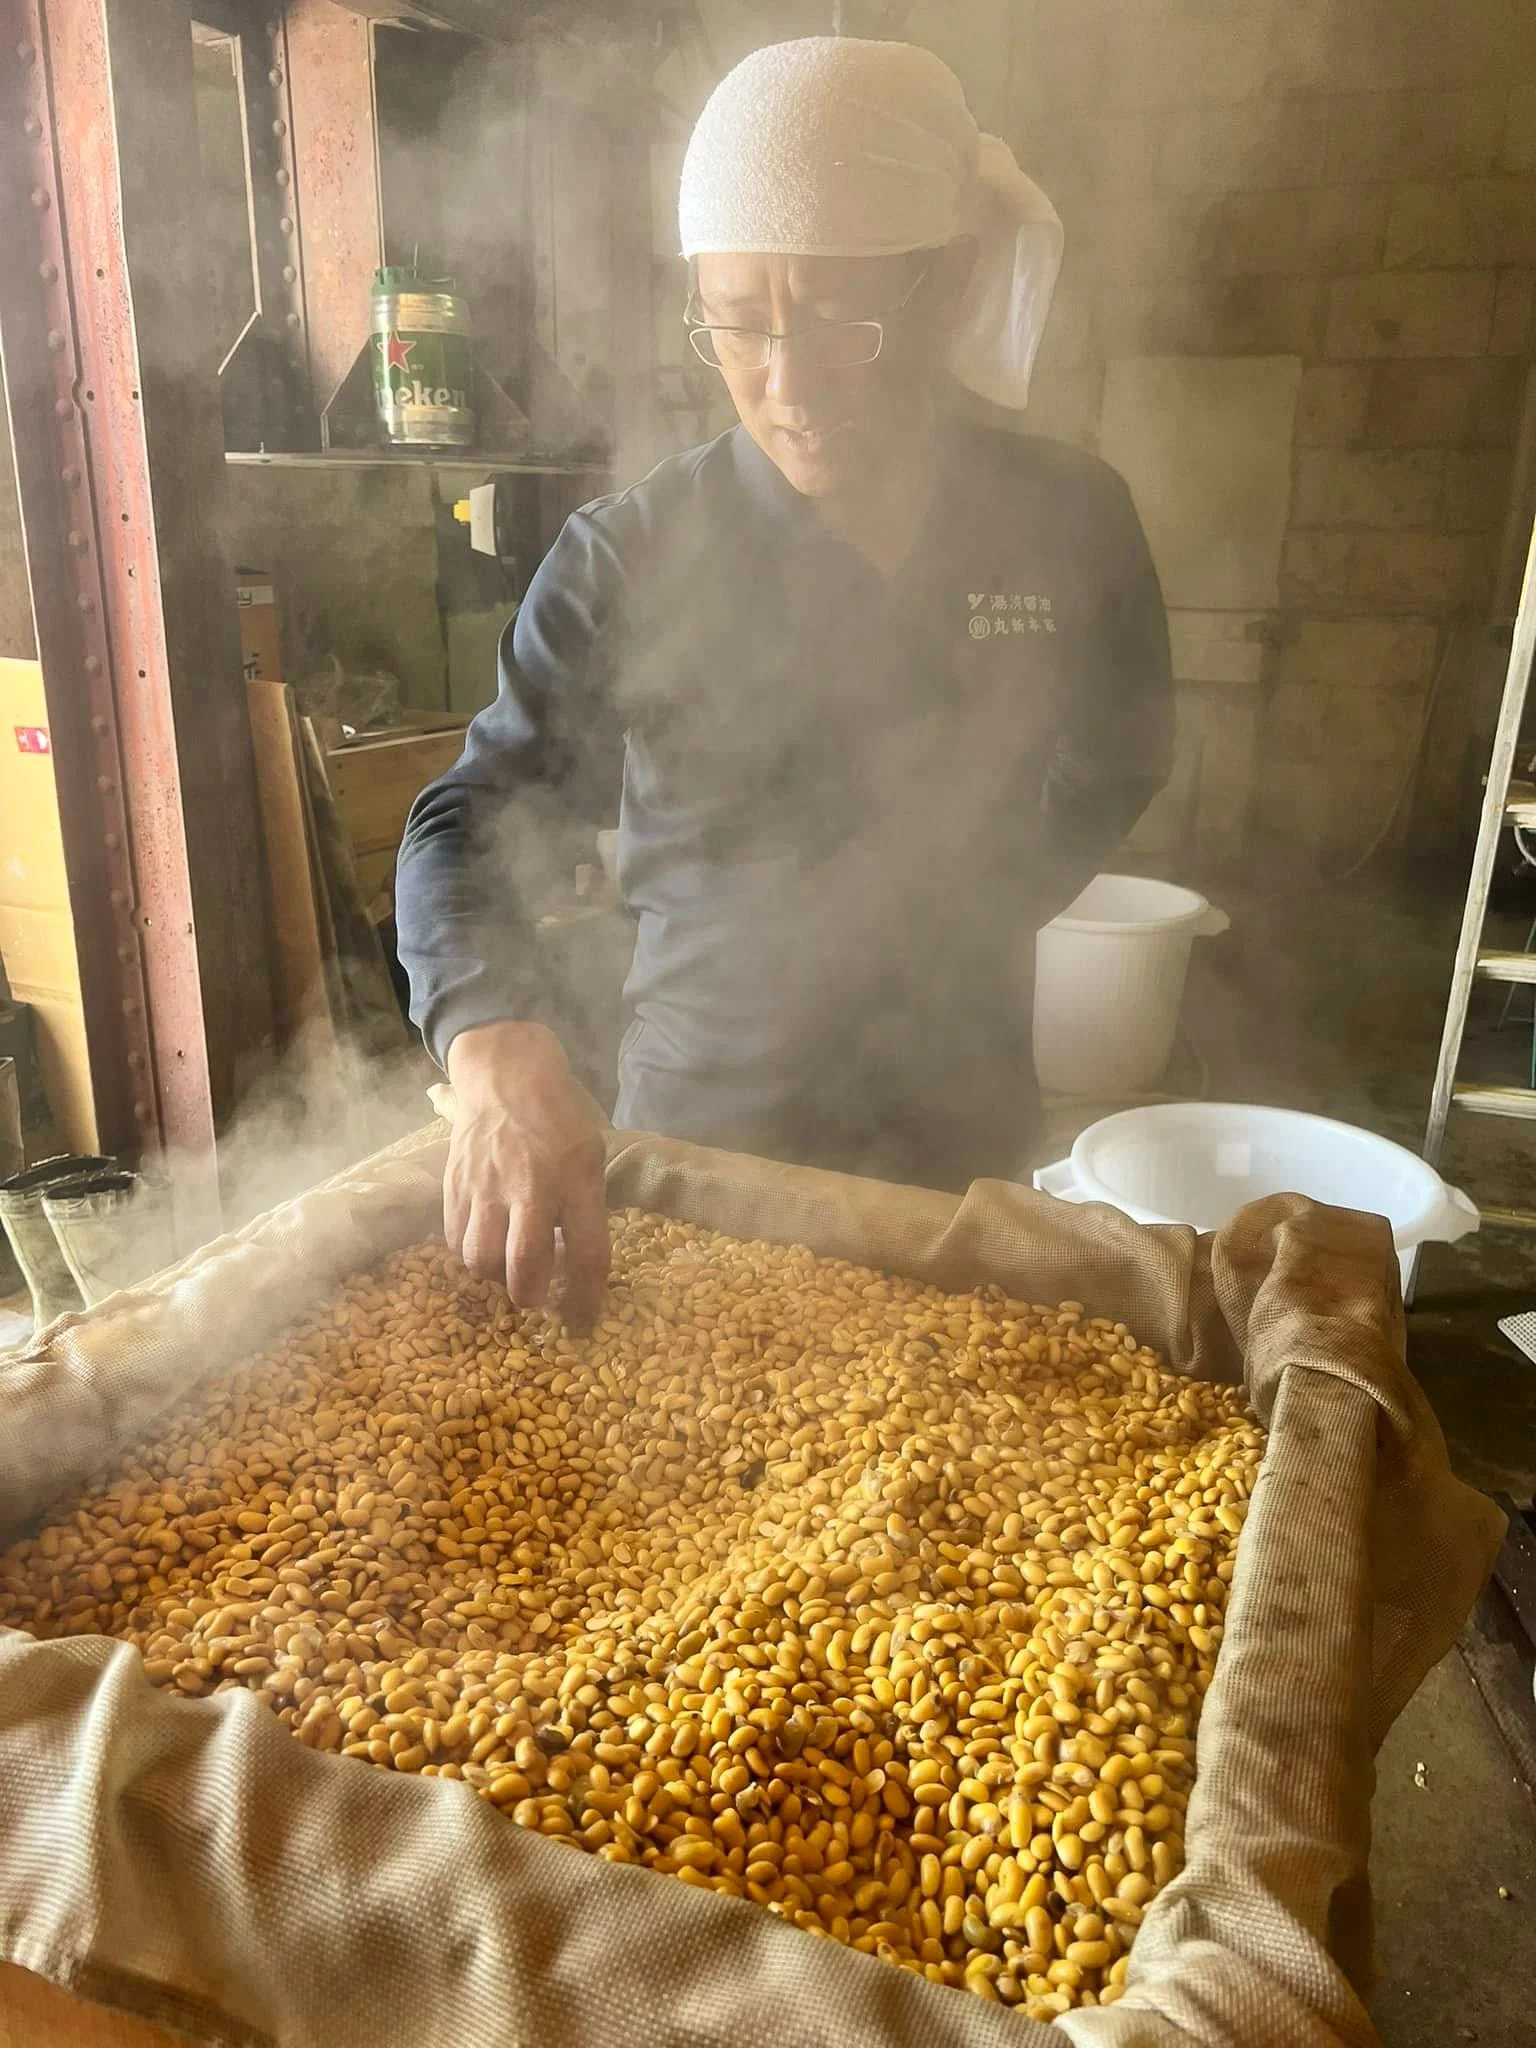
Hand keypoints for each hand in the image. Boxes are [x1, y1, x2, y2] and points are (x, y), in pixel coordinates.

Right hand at [443, 1021, 609, 1324]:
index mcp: (576, 1180)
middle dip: (530, 1298)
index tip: (584, 1321)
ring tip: (506, 1270)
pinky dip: (468, 1253)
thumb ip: (586, 1206)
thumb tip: (578, 1263)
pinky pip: (454, 1239)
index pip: (588, 1255)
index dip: (586, 1299)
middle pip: (523, 1270)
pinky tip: (483, 1244)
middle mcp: (530, 1188)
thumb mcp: (590, 1155)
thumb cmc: (559, 1117)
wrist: (505, 1074)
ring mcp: (486, 1187)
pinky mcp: (454, 1184)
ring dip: (494, 1277)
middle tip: (536, 1297)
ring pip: (480, 1261)